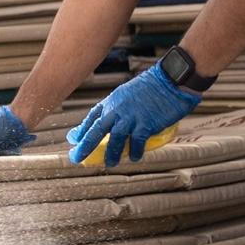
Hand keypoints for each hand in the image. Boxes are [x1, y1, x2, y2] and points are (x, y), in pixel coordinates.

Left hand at [67, 64, 199, 166]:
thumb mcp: (129, 92)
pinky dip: (135, 151)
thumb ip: (121, 106)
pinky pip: (137, 142)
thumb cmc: (154, 86)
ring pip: (115, 139)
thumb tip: (117, 120)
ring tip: (110, 163)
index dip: (82, 129)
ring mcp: (131, 116)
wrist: (171, 81)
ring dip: (111, 153)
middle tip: (76, 157)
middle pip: (97, 130)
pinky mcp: (145, 124)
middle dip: (85, 145)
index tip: (74, 139)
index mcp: (112, 100)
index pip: (93, 116)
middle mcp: (117, 109)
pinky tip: (135, 157)